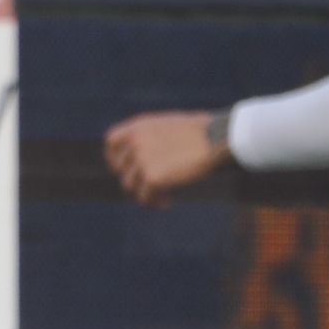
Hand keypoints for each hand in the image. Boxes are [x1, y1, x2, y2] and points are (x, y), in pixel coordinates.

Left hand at [102, 110, 229, 207]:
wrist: (217, 138)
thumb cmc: (203, 132)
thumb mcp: (169, 127)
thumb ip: (151, 138)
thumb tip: (143, 155)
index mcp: (139, 126)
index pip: (111, 142)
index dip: (115, 157)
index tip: (125, 168)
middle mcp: (136, 141)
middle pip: (120, 167)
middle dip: (133, 178)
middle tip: (149, 186)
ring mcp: (142, 158)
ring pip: (130, 185)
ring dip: (144, 193)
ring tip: (161, 196)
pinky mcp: (152, 177)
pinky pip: (145, 196)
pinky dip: (154, 202)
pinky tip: (167, 202)